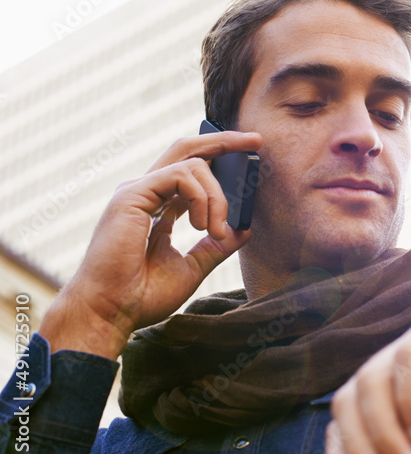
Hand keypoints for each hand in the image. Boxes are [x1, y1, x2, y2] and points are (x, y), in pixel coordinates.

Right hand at [38, 130, 262, 358]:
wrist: (111, 312)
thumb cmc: (142, 295)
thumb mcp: (192, 267)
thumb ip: (216, 246)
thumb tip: (244, 228)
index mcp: (157, 206)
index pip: (191, 168)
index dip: (218, 156)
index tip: (249, 154)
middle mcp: (146, 192)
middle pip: (187, 149)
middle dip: (224, 141)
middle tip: (256, 141)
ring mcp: (137, 191)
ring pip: (193, 164)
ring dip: (217, 196)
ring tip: (216, 231)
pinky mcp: (133, 195)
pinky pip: (181, 176)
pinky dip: (203, 198)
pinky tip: (203, 226)